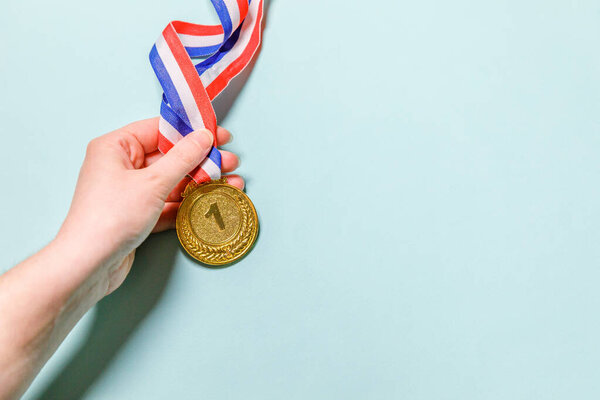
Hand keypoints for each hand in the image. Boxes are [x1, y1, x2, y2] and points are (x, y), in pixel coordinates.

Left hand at [57, 117, 242, 296]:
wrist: (89, 265)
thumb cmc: (111, 217)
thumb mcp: (153, 182)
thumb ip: (183, 158)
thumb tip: (203, 137)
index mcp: (116, 147)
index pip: (159, 130)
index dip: (191, 131)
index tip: (218, 134)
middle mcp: (122, 166)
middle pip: (170, 156)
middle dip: (203, 160)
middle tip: (231, 161)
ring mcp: (131, 192)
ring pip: (174, 181)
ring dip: (202, 182)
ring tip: (232, 182)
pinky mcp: (139, 215)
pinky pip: (170, 202)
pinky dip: (191, 202)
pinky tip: (215, 200)